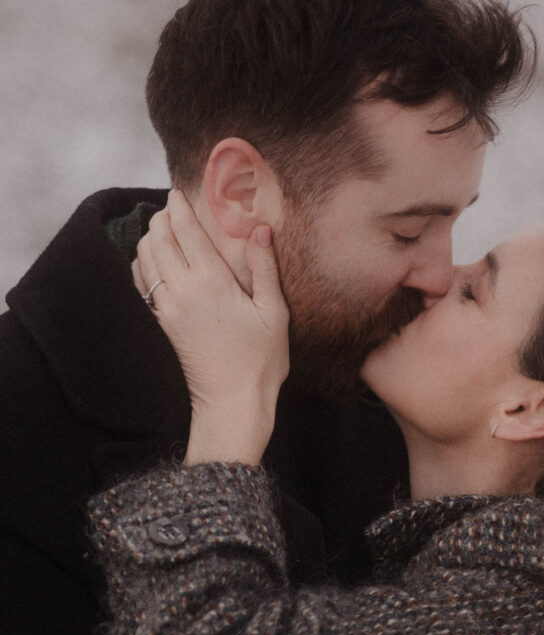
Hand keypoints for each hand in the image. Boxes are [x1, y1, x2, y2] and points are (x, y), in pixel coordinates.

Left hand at [134, 189, 289, 465]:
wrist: (233, 403)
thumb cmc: (261, 361)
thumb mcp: (273, 313)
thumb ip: (264, 268)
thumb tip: (261, 229)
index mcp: (212, 281)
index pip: (186, 231)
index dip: (179, 208)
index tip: (177, 193)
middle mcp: (183, 290)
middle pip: (159, 240)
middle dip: (161, 219)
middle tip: (169, 208)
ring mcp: (168, 308)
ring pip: (145, 259)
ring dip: (149, 238)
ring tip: (159, 228)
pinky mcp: (163, 324)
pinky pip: (142, 284)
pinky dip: (142, 265)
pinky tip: (149, 261)